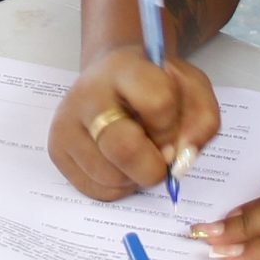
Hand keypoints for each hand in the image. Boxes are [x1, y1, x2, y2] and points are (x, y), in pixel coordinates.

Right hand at [50, 45, 222, 201]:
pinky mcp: (56, 150)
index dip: (172, 127)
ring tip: (136, 154)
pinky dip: (119, 187)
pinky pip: (96, 191)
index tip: (171, 128)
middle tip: (160, 158)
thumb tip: (181, 160)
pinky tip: (119, 163)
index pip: (157, 103)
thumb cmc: (154, 85)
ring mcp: (65, 124)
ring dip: (136, 178)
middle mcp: (87, 94)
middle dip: (153, 166)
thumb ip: (203, 119)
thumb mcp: (190, 87)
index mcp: (124, 69)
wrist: (110, 78)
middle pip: (123, 148)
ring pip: (111, 177)